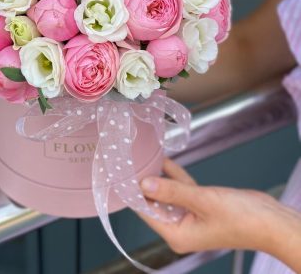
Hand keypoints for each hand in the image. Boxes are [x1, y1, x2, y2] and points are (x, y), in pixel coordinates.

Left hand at [137, 159, 283, 255]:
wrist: (271, 220)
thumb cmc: (242, 218)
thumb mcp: (202, 201)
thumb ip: (172, 191)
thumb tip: (144, 184)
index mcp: (176, 234)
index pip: (146, 212)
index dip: (133, 193)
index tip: (121, 175)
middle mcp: (180, 227)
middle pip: (154, 202)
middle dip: (144, 183)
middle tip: (130, 162)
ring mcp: (190, 216)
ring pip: (167, 193)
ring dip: (159, 177)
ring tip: (144, 158)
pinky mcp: (199, 205)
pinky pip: (181, 189)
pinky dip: (174, 176)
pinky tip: (164, 161)